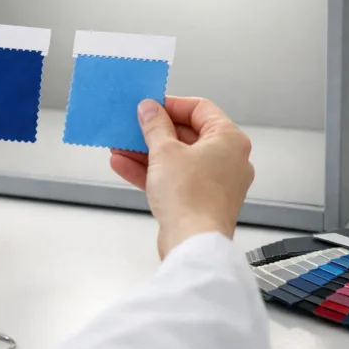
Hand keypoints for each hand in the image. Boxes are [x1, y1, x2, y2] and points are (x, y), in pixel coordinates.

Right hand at [110, 97, 253, 257]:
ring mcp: (214, 182)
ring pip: (177, 158)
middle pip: (186, 134)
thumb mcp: (164, 151)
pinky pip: (174, 178)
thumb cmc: (191, 198)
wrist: (193, 244)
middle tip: (132, 125)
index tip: (149, 106)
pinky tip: (123, 165)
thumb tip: (149, 109)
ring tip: (120, 146)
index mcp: (229, 140)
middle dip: (153, 131)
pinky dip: (151, 171)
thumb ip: (155, 126)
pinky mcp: (199, 201)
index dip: (171, 105)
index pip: (200, 109)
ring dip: (146, 152)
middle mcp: (228, 159)